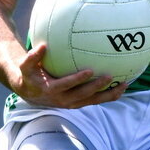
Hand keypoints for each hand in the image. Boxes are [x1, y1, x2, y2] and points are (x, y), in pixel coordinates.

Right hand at [11, 43, 127, 107]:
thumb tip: (42, 46)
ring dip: (108, 94)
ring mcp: (72, 103)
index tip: (89, 70)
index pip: (65, 85)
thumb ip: (32, 57)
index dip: (77, 79)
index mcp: (51, 89)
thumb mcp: (25, 66)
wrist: (31, 93)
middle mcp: (63, 99)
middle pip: (83, 95)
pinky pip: (96, 101)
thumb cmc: (30, 75)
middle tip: (110, 76)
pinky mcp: (79, 103)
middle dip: (96, 87)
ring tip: (124, 85)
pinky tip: (122, 87)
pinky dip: (109, 96)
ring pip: (93, 101)